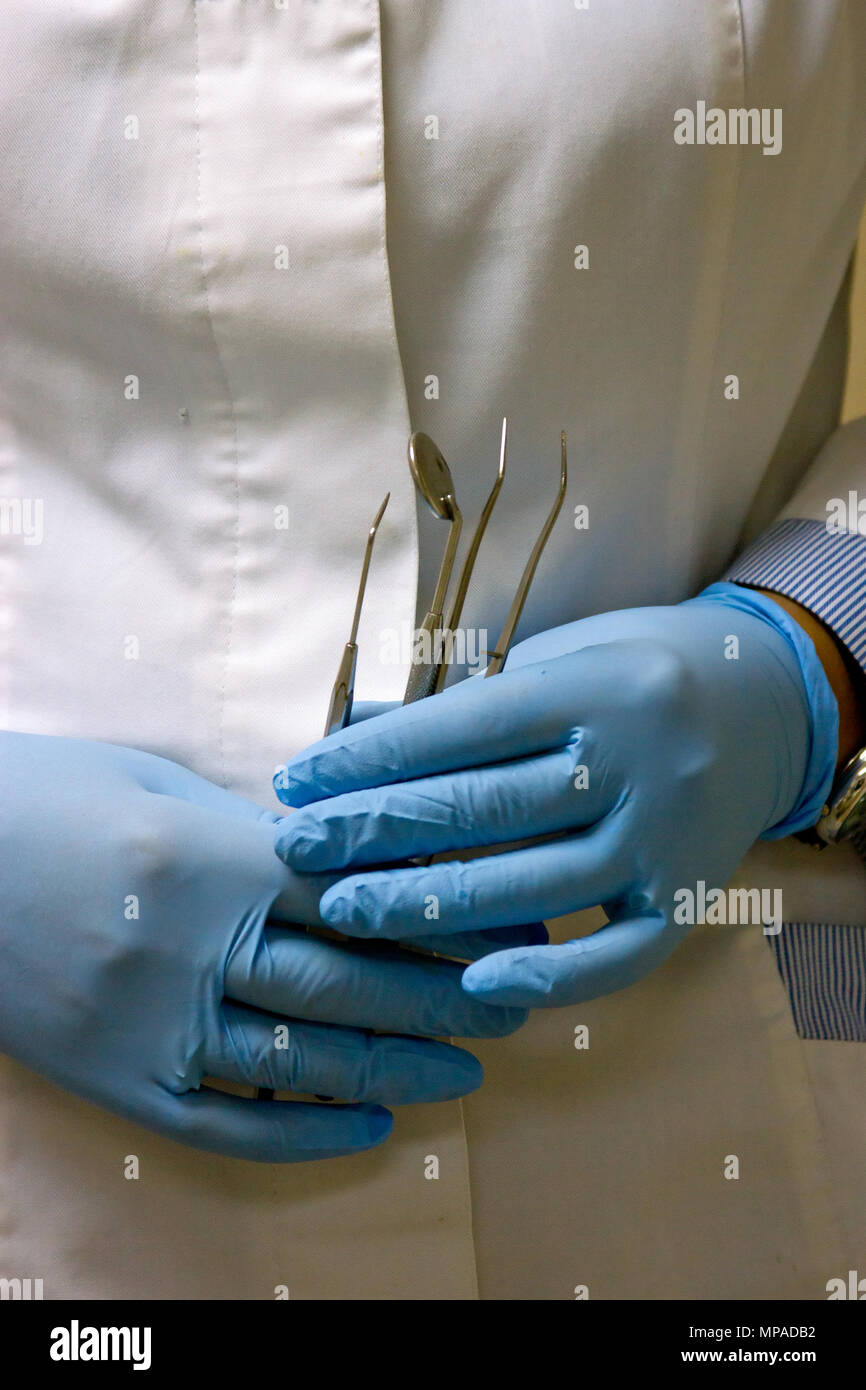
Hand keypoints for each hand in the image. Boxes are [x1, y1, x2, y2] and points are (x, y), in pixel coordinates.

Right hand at [0, 733, 525, 1159]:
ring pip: (299, 1062)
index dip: (439, 916)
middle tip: (510, 1008)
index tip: (501, 928)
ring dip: (394, 1070)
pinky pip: (223, 1125)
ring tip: (464, 1074)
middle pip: (345, 983)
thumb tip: (344, 857)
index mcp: (207, 857)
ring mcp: (149, 1024)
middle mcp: (188, 947)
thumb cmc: (45, 796)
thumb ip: (252, 827)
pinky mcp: (113, 1079)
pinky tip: (366, 1128)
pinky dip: (302, 1134)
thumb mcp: (156, 782)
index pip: (356, 898)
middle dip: (441, 999)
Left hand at [273, 585, 835, 1007]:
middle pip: (488, 806)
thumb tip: (350, 733)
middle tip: (295, 848)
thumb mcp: (556, 658)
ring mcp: (666, 836)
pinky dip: (550, 976)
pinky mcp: (687, 897)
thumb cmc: (633, 672)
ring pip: (537, 884)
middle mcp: (636, 760)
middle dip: (377, 829)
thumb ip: (465, 703)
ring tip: (343, 909)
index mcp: (596, 686)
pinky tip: (476, 983)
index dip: (372, 757)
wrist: (765, 701)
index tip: (297, 780)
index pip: (464, 727)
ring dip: (429, 904)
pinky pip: (620, 954)